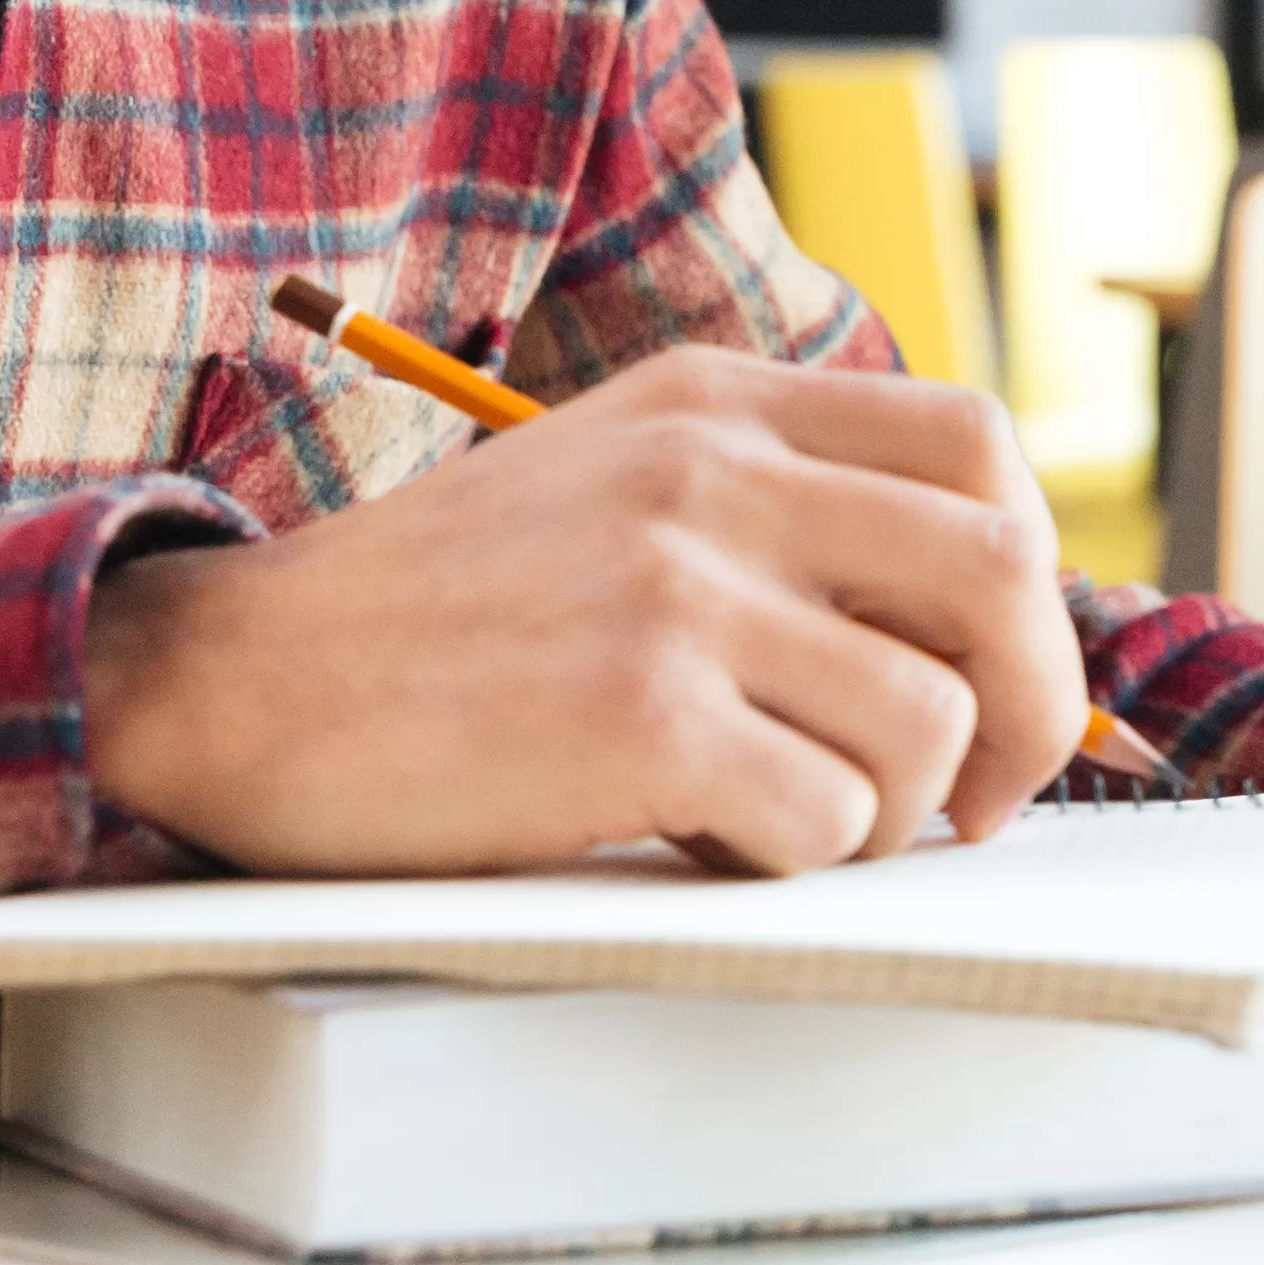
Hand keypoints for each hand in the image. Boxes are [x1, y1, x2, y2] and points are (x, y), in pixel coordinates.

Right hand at [79, 348, 1078, 877]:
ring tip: (785, 823)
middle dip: (1034, 713)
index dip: (1029, 574)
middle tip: (976, 802)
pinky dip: (793, 863)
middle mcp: (713, 469)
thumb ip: (767, 512)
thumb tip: (968, 630)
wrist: (230, 679)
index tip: (995, 670)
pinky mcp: (637, 712)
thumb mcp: (611, 489)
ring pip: (928, 723)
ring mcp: (676, 585)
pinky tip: (698, 843)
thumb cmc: (427, 618)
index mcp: (715, 401)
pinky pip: (827, 817)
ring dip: (888, 815)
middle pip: (1002, 571)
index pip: (977, 443)